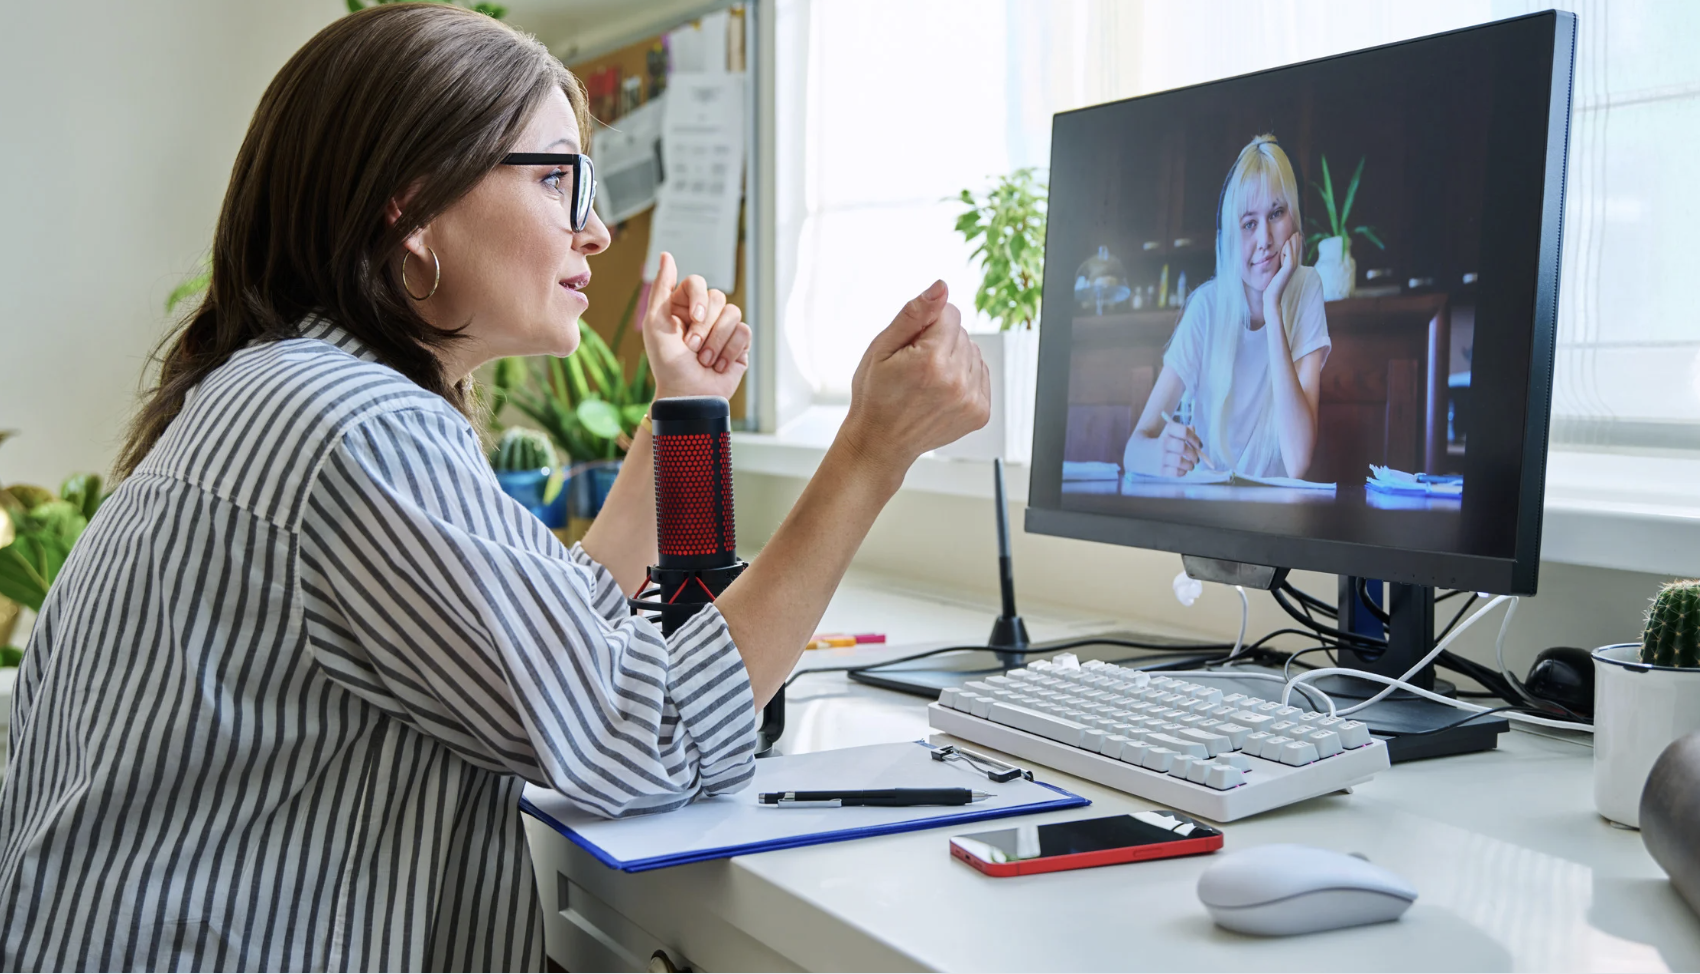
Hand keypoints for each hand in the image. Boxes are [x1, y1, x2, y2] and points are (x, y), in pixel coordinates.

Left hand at [642, 251, 751, 400]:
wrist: (688, 395)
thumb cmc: (667, 363)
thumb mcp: (655, 323)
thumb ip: (661, 288)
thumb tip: (667, 254)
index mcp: (683, 306)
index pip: (698, 283)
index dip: (697, 300)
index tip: (691, 320)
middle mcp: (705, 315)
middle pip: (718, 297)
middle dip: (705, 327)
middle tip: (693, 349)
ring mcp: (724, 329)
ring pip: (733, 314)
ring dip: (716, 342)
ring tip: (705, 360)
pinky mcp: (740, 345)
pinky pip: (745, 332)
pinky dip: (730, 351)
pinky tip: (719, 365)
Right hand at [839, 280, 989, 477]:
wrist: (880, 442)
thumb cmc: (875, 395)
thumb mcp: (882, 348)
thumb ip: (914, 314)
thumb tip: (942, 287)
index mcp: (932, 361)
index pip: (950, 313)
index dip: (927, 325)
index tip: (910, 347)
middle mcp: (957, 381)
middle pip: (963, 333)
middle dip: (940, 342)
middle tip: (915, 368)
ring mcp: (971, 400)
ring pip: (973, 352)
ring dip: (954, 359)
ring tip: (928, 381)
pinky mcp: (980, 412)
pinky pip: (981, 374)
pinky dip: (963, 377)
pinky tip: (941, 391)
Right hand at [1158, 420, 1203, 476]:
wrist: (1137, 453)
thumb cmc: (1158, 442)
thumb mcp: (1167, 433)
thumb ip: (1181, 430)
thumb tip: (1193, 429)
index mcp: (1167, 431)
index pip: (1184, 431)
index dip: (1195, 439)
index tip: (1199, 445)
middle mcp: (1162, 443)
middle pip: (1183, 447)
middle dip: (1194, 454)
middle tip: (1196, 459)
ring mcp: (1160, 457)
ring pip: (1180, 461)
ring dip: (1190, 465)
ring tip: (1191, 465)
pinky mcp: (1159, 470)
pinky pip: (1175, 472)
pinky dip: (1182, 472)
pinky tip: (1182, 470)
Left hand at [1263, 232, 1300, 317]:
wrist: (1271, 295)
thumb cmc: (1271, 284)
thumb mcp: (1275, 271)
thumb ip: (1278, 264)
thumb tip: (1278, 255)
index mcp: (1291, 266)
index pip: (1294, 252)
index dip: (1295, 244)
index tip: (1295, 235)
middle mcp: (1293, 265)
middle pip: (1296, 251)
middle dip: (1296, 241)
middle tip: (1296, 232)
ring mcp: (1292, 267)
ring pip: (1294, 252)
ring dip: (1294, 242)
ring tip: (1294, 234)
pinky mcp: (1288, 268)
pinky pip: (1290, 256)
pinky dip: (1289, 249)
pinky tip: (1287, 242)